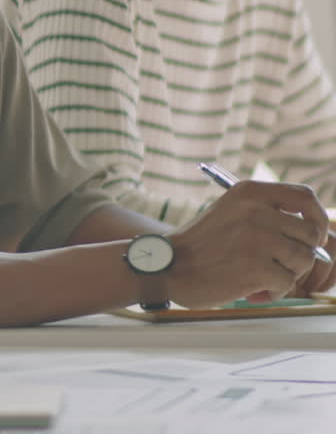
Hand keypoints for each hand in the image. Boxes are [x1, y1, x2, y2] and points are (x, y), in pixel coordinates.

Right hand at [168, 180, 328, 307]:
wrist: (167, 266)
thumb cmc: (200, 244)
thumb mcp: (230, 211)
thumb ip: (266, 212)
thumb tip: (313, 231)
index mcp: (249, 192)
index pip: (305, 196)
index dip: (317, 217)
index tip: (312, 234)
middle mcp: (256, 211)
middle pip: (310, 234)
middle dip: (300, 253)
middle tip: (280, 264)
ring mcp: (257, 238)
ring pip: (303, 260)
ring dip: (287, 274)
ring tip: (261, 277)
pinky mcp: (256, 267)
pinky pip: (287, 283)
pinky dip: (274, 292)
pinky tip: (253, 290)